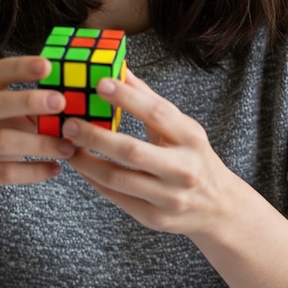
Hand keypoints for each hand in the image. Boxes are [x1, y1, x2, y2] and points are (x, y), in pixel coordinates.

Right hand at [0, 56, 74, 221]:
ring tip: (67, 147)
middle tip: (61, 102)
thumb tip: (72, 96)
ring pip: (1, 141)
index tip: (48, 65)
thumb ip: (26, 107)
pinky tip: (54, 169)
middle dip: (29, 101)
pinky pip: (3, 173)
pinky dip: (32, 171)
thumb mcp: (1, 120)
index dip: (20, 67)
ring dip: (39, 143)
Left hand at [62, 68, 238, 236]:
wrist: (220, 208)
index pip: (157, 113)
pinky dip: (94, 180)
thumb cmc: (194, 157)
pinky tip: (80, 165)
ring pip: (118, 178)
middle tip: (70, 123)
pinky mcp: (154, 217)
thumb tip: (121, 69)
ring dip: (86, 162)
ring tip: (67, 145)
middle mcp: (183, 168)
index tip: (100, 83)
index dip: (128, 97)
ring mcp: (169, 197)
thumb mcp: (182, 127)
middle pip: (132, 151)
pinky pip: (116, 197)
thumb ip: (150, 100)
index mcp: (190, 138)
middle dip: (95, 136)